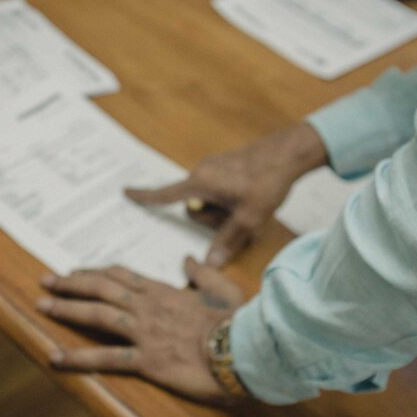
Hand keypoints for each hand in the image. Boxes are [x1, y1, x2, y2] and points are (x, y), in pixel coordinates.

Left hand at [36, 258, 243, 401]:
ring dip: (67, 309)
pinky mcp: (147, 360)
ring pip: (97, 315)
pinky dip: (78, 358)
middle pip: (101, 289)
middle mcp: (148, 307)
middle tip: (46, 281)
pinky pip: (106, 359)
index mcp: (163, 291)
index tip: (76, 272)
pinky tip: (55, 358)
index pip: (121, 276)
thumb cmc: (238, 319)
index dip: (95, 273)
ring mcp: (145, 332)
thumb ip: (201, 272)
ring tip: (41, 306)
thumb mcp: (222, 287)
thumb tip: (187, 260)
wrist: (245, 349)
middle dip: (71, 284)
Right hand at [127, 123, 327, 266]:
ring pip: (211, 201)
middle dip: (213, 219)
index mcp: (201, 182)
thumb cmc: (267, 181)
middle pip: (196, 207)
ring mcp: (217, 168)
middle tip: (240, 218)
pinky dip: (232, 201)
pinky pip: (222, 191)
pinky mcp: (229, 167)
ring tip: (251, 208)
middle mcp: (203, 173)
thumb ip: (227, 241)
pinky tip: (253, 199)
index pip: (166, 194)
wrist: (291, 151)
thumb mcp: (249, 218)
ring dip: (225, 211)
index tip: (126, 193)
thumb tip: (208, 264)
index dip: (145, 196)